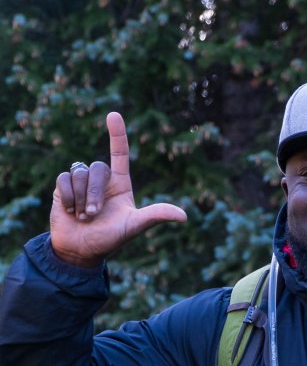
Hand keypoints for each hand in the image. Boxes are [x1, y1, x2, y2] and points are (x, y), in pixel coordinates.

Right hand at [50, 112, 186, 266]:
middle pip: (97, 168)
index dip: (118, 134)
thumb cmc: (109, 240)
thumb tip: (184, 216)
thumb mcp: (134, 227)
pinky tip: (70, 211)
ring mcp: (82, 181)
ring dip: (81, 198)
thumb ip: (155, 216)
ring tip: (83, 216)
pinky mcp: (64, 186)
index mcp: (120, 184)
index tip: (113, 115)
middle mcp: (102, 180)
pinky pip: (64, 179)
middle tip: (93, 215)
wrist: (81, 251)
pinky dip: (68, 198)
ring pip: (79, 172)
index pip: (120, 153)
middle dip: (94, 193)